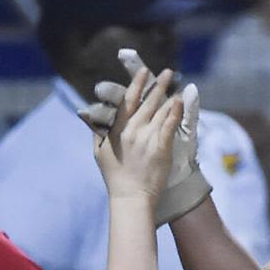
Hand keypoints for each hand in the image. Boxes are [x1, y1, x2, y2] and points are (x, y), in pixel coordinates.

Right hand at [87, 66, 181, 209]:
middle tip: (166, 72)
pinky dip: (175, 111)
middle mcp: (133, 130)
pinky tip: (179, 100)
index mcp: (118, 130)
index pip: (127, 101)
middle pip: (147, 101)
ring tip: (175, 85)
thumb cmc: (115, 177)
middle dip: (158, 84)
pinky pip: (170, 124)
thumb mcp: (99, 153)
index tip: (144, 71)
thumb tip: (89, 115)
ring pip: (160, 110)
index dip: (137, 84)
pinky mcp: (161, 148)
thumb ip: (97, 132)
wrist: (130, 197)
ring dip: (169, 95)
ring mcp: (147, 138)